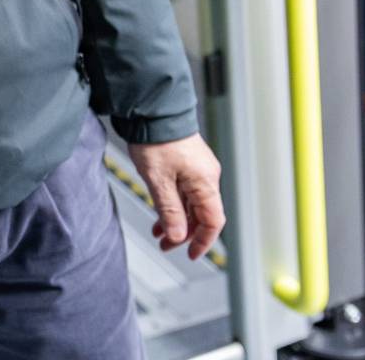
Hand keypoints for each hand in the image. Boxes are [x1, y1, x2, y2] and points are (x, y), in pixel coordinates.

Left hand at [128, 133, 224, 260]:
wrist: (152, 110)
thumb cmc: (156, 139)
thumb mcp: (158, 180)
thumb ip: (170, 210)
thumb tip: (178, 236)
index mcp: (205, 182)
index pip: (213, 221)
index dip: (202, 241)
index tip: (189, 254)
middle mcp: (207, 176)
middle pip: (202, 215)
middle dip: (184, 233)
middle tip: (165, 245)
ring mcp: (198, 169)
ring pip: (192, 204)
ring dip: (176, 220)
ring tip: (158, 231)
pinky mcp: (188, 163)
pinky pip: (185, 191)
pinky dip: (174, 204)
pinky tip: (160, 212)